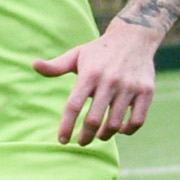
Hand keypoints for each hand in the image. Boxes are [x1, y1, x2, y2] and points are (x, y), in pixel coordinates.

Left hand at [33, 21, 157, 144]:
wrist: (135, 37)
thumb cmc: (99, 51)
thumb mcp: (77, 55)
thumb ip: (56, 66)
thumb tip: (33, 65)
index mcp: (90, 74)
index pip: (74, 105)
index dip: (66, 126)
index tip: (62, 139)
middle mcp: (110, 80)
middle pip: (94, 119)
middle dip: (85, 136)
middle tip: (81, 142)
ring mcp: (130, 87)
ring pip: (115, 124)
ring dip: (105, 135)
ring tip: (99, 135)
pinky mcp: (146, 91)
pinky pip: (137, 121)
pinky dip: (127, 131)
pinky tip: (120, 130)